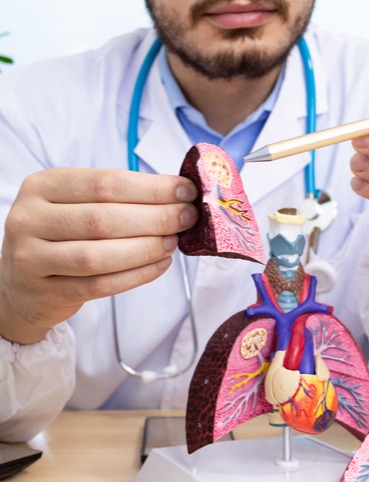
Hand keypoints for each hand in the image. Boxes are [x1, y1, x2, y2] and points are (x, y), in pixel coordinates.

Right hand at [0, 168, 197, 343]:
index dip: (152, 188)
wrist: (22, 282)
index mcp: (44, 186)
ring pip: (99, 255)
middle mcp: (31, 218)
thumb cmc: (62, 235)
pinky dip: (136, 275)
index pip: (105, 182)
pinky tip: (160, 265)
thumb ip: (119, 197)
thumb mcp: (78, 204)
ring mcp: (32, 258)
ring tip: (173, 242)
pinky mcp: (45, 292)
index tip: (186, 191)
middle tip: (187, 218)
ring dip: (146, 248)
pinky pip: (99, 285)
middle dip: (156, 218)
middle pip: (104, 218)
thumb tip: (177, 194)